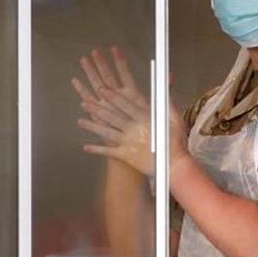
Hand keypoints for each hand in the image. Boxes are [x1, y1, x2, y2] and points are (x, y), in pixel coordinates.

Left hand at [72, 46, 191, 175]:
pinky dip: (97, 150)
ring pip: (107, 132)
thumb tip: (165, 90)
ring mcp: (128, 143)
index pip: (125, 105)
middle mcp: (134, 129)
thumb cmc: (176, 142)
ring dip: (93, 127)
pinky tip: (86, 147)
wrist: (174, 165)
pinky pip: (109, 152)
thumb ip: (167, 103)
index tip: (102, 90)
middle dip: (97, 109)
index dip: (112, 97)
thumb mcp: (175, 119)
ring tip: (81, 121)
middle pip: (112, 116)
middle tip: (85, 102)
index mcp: (145, 119)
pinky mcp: (126, 156)